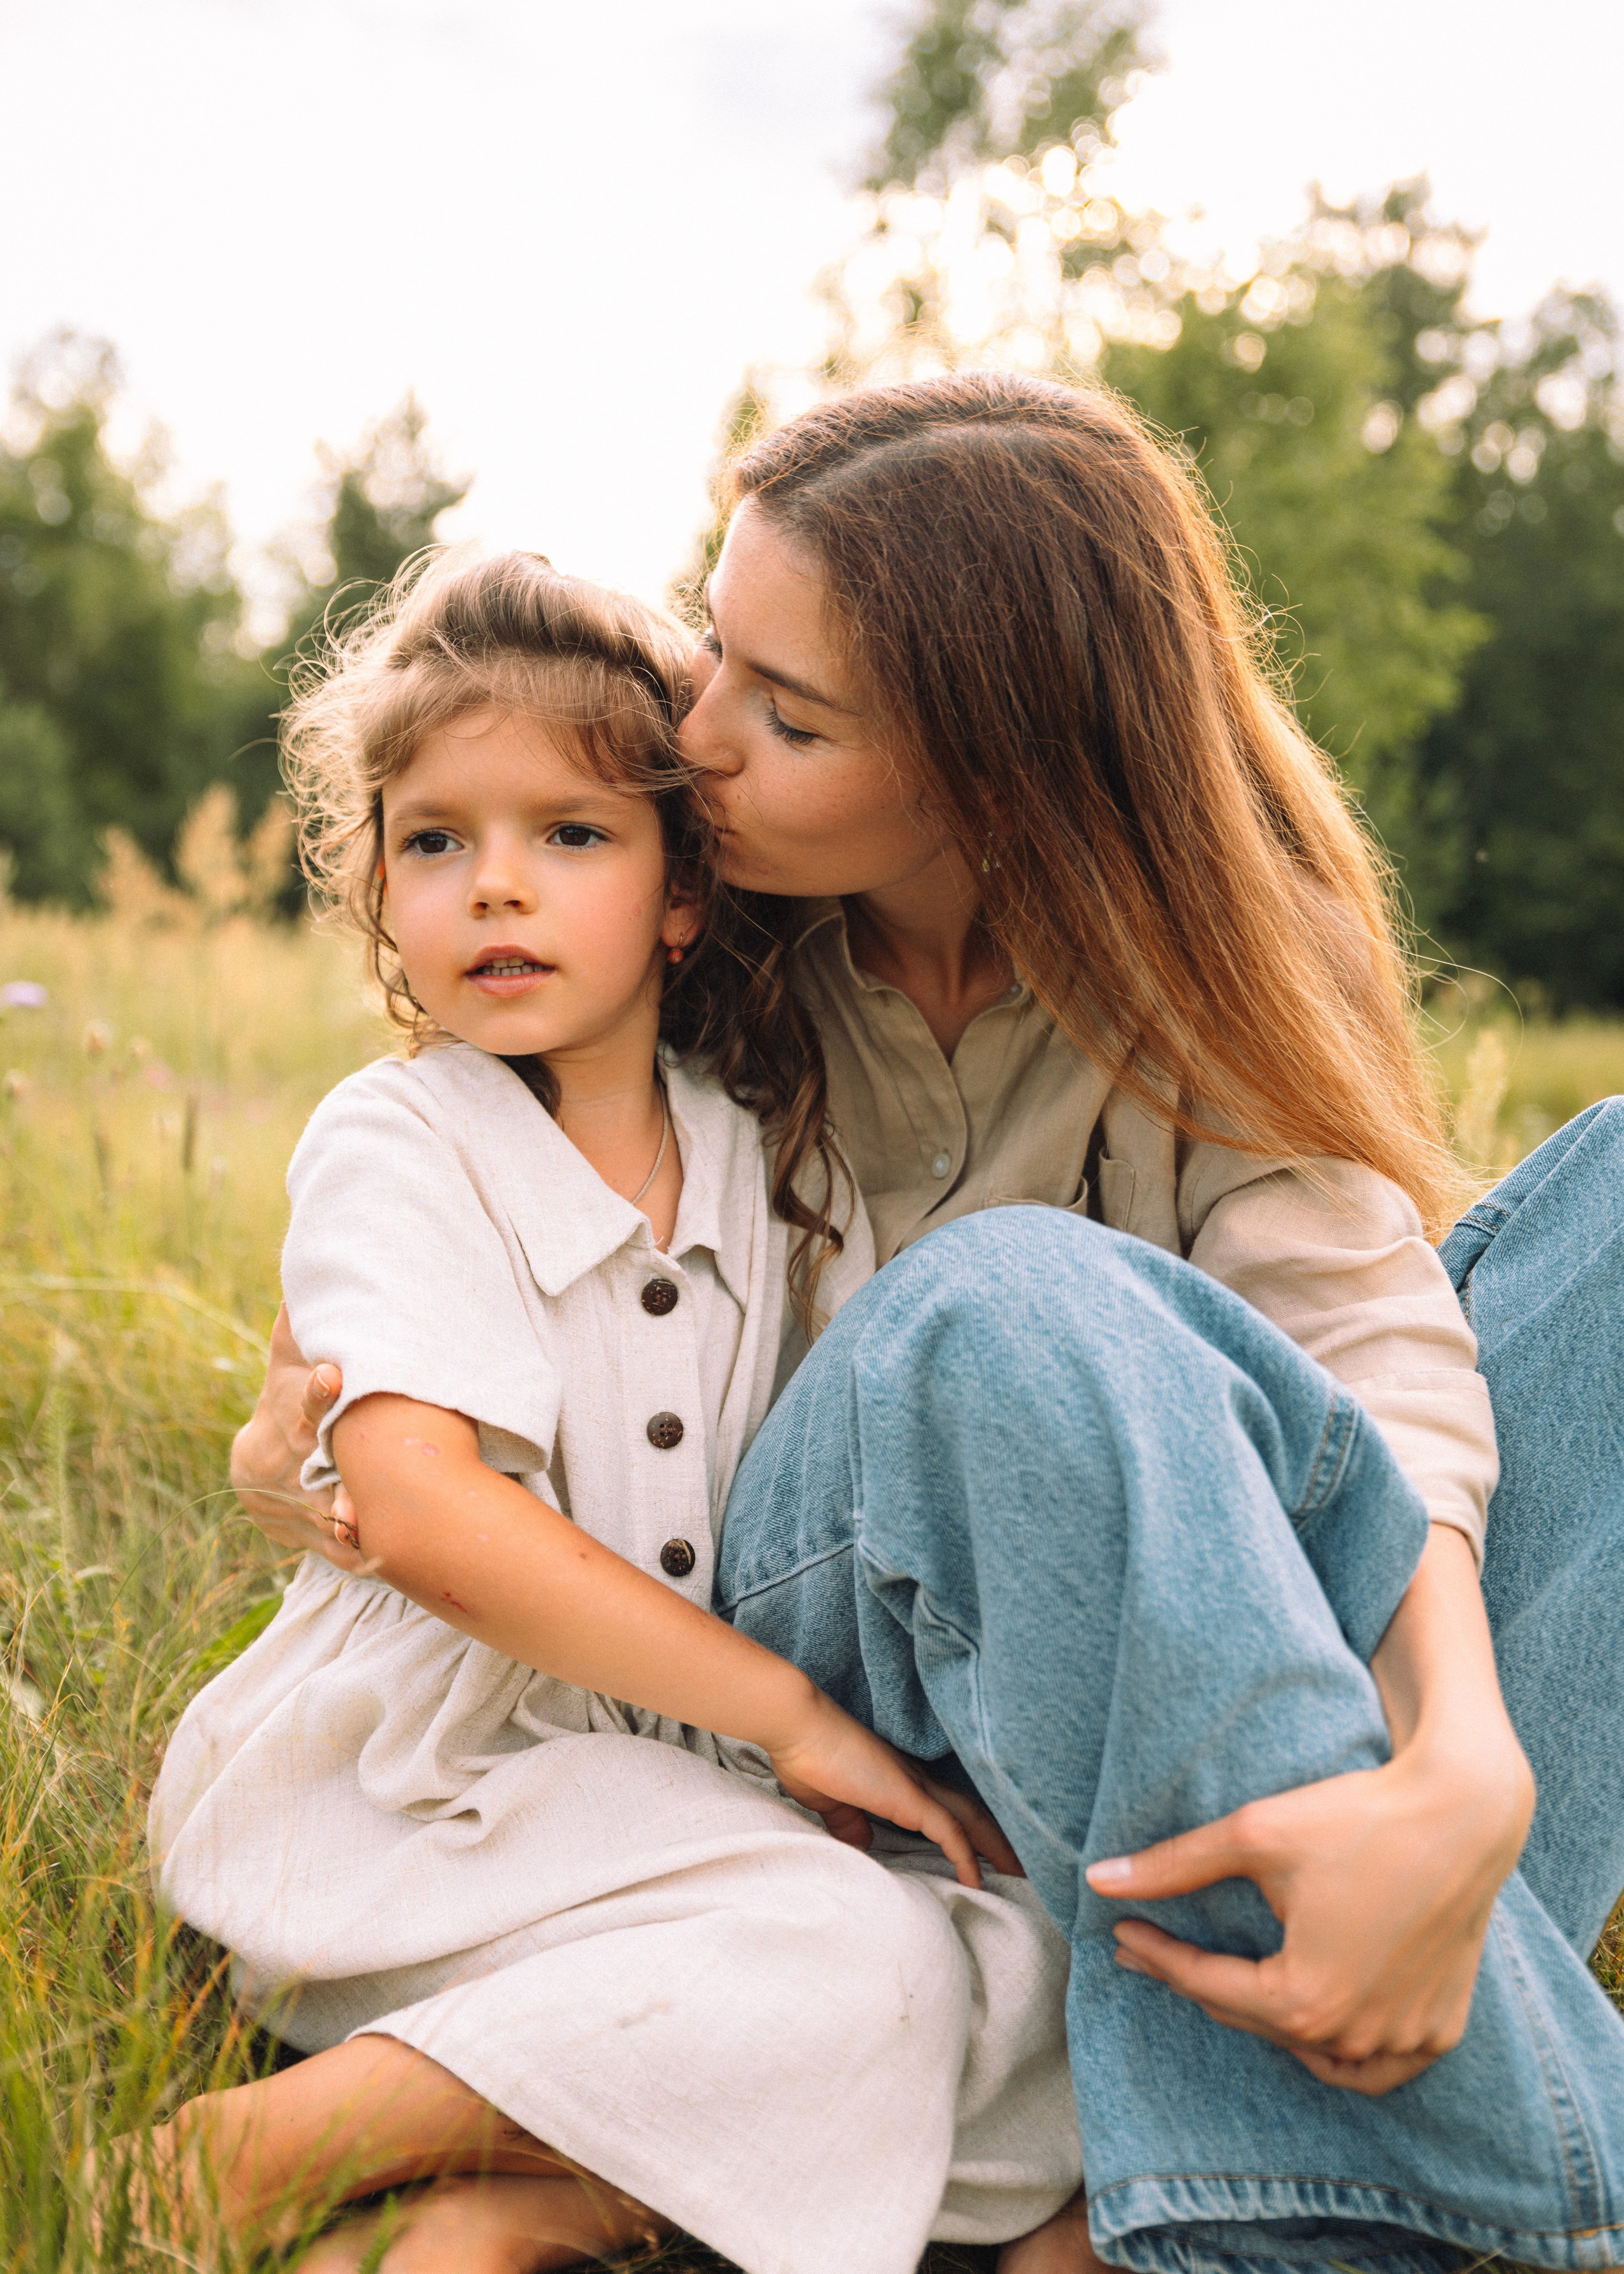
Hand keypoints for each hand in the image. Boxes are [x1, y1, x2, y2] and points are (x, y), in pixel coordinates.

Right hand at [228, 1306, 363, 1568]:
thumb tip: (304, 1275)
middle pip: (318, 1470)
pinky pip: (336, 1549)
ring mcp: (296, 1502)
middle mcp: (292, 1460)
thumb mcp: (294, 1358)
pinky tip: (384, 1562)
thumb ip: (301, 1323)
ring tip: (371, 1531)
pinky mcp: (306, 1535)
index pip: (307, 1399)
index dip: (319, 1391)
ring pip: (326, 1517)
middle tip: (359, 1487)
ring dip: (348, 1524)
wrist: (258, 1463)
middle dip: (338, 1480)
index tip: (334, 1375)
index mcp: (296, 1414)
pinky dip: (355, 1555)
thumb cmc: (290, 1395)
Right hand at [766, 1690, 1022, 1890]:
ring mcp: (914, 1786)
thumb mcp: (831, 1801)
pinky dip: (966, 1857)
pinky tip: (978, 1882)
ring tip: (1018, 1876)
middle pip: (971, 1811)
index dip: (969, 1831)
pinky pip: (949, 1831)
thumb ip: (850, 1820)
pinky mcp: (907, 1795)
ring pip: (970, 1819)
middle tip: (1022, 1867)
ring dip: (995, 1849)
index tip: (986, 1856)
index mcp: (899, 1781)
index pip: (946, 1808)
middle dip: (997, 1840)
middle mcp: (915, 1780)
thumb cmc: (807, 1757)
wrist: (798, 1726)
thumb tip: (862, 1840)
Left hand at [1086, 1731, 1533, 2094]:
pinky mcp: (1441, 2028)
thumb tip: (1096, 1880)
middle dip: (1201, 1983)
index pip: (1207, 1987)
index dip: (1157, 1955)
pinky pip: (1376, 2065)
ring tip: (1229, 1987)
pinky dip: (1342, 2053)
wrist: (1462, 1809)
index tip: (1121, 1932)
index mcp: (1304, 1999)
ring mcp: (1405, 2040)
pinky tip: (1314, 2024)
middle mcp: (1356, 2036)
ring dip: (1269, 2026)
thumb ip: (1172, 1866)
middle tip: (1157, 1949)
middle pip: (1256, 2020)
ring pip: (1315, 2055)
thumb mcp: (1254, 1835)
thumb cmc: (1357, 1816)